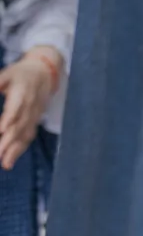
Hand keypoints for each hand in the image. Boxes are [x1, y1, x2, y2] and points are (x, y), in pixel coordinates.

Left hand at [0, 47, 56, 169]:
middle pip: (21, 125)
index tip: (2, 130)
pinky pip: (28, 136)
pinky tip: (8, 162)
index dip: (10, 118)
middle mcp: (31, 106)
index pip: (17, 107)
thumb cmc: (20, 73)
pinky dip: (19, 150)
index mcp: (23, 92)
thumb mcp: (6, 74)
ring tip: (4, 164)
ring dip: (15, 149)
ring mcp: (35, 115)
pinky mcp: (35, 121)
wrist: (45, 72)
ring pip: (26, 134)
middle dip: (9, 141)